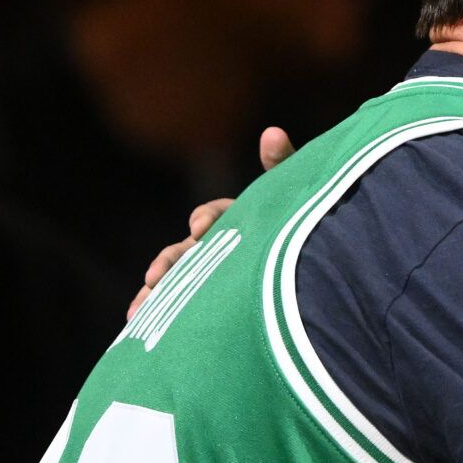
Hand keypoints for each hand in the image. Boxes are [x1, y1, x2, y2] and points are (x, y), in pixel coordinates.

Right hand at [123, 127, 295, 319]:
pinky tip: (140, 330)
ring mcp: (214, 276)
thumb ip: (284, 164)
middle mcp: (220, 247)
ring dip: (155, 294)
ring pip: (178, 283)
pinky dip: (161, 317)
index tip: (201, 228)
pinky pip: (182, 309)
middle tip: (154, 277)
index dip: (206, 218)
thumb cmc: (305, 224)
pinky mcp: (209, 304)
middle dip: (168, 263)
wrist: (324, 276)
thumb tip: (272, 131)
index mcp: (239, 220)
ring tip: (138, 312)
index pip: (216, 214)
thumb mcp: (296, 195)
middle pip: (187, 252)